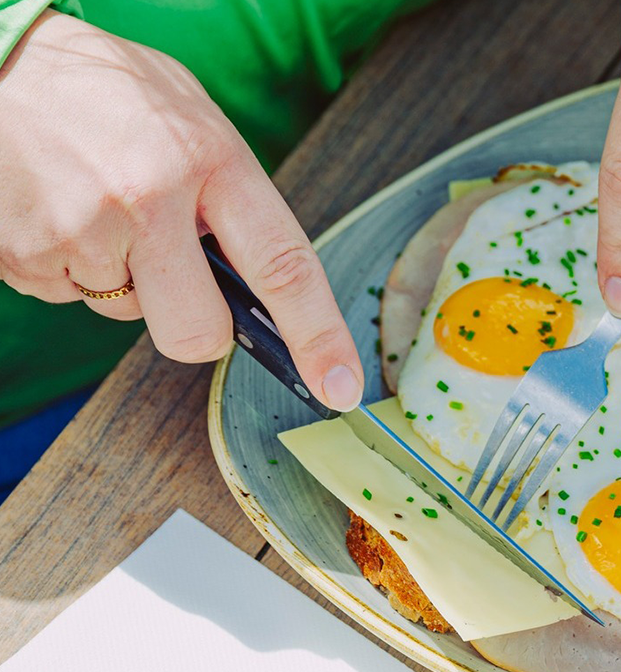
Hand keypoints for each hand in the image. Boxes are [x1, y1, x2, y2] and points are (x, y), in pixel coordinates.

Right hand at [0, 11, 363, 409]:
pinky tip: (61, 210)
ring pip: (130, 314)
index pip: (284, 267)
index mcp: (210, 159)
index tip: (339, 384)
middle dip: (197, 326)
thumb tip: (260, 273)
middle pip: (199, 334)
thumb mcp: (191, 117)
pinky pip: (72, 297)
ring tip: (98, 206)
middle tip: (174, 270)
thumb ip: (231, 193)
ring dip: (125, 278)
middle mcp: (148, 200)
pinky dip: (73, 267)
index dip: (318, 336)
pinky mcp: (26, 258)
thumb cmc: (103, 88)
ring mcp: (83, 234)